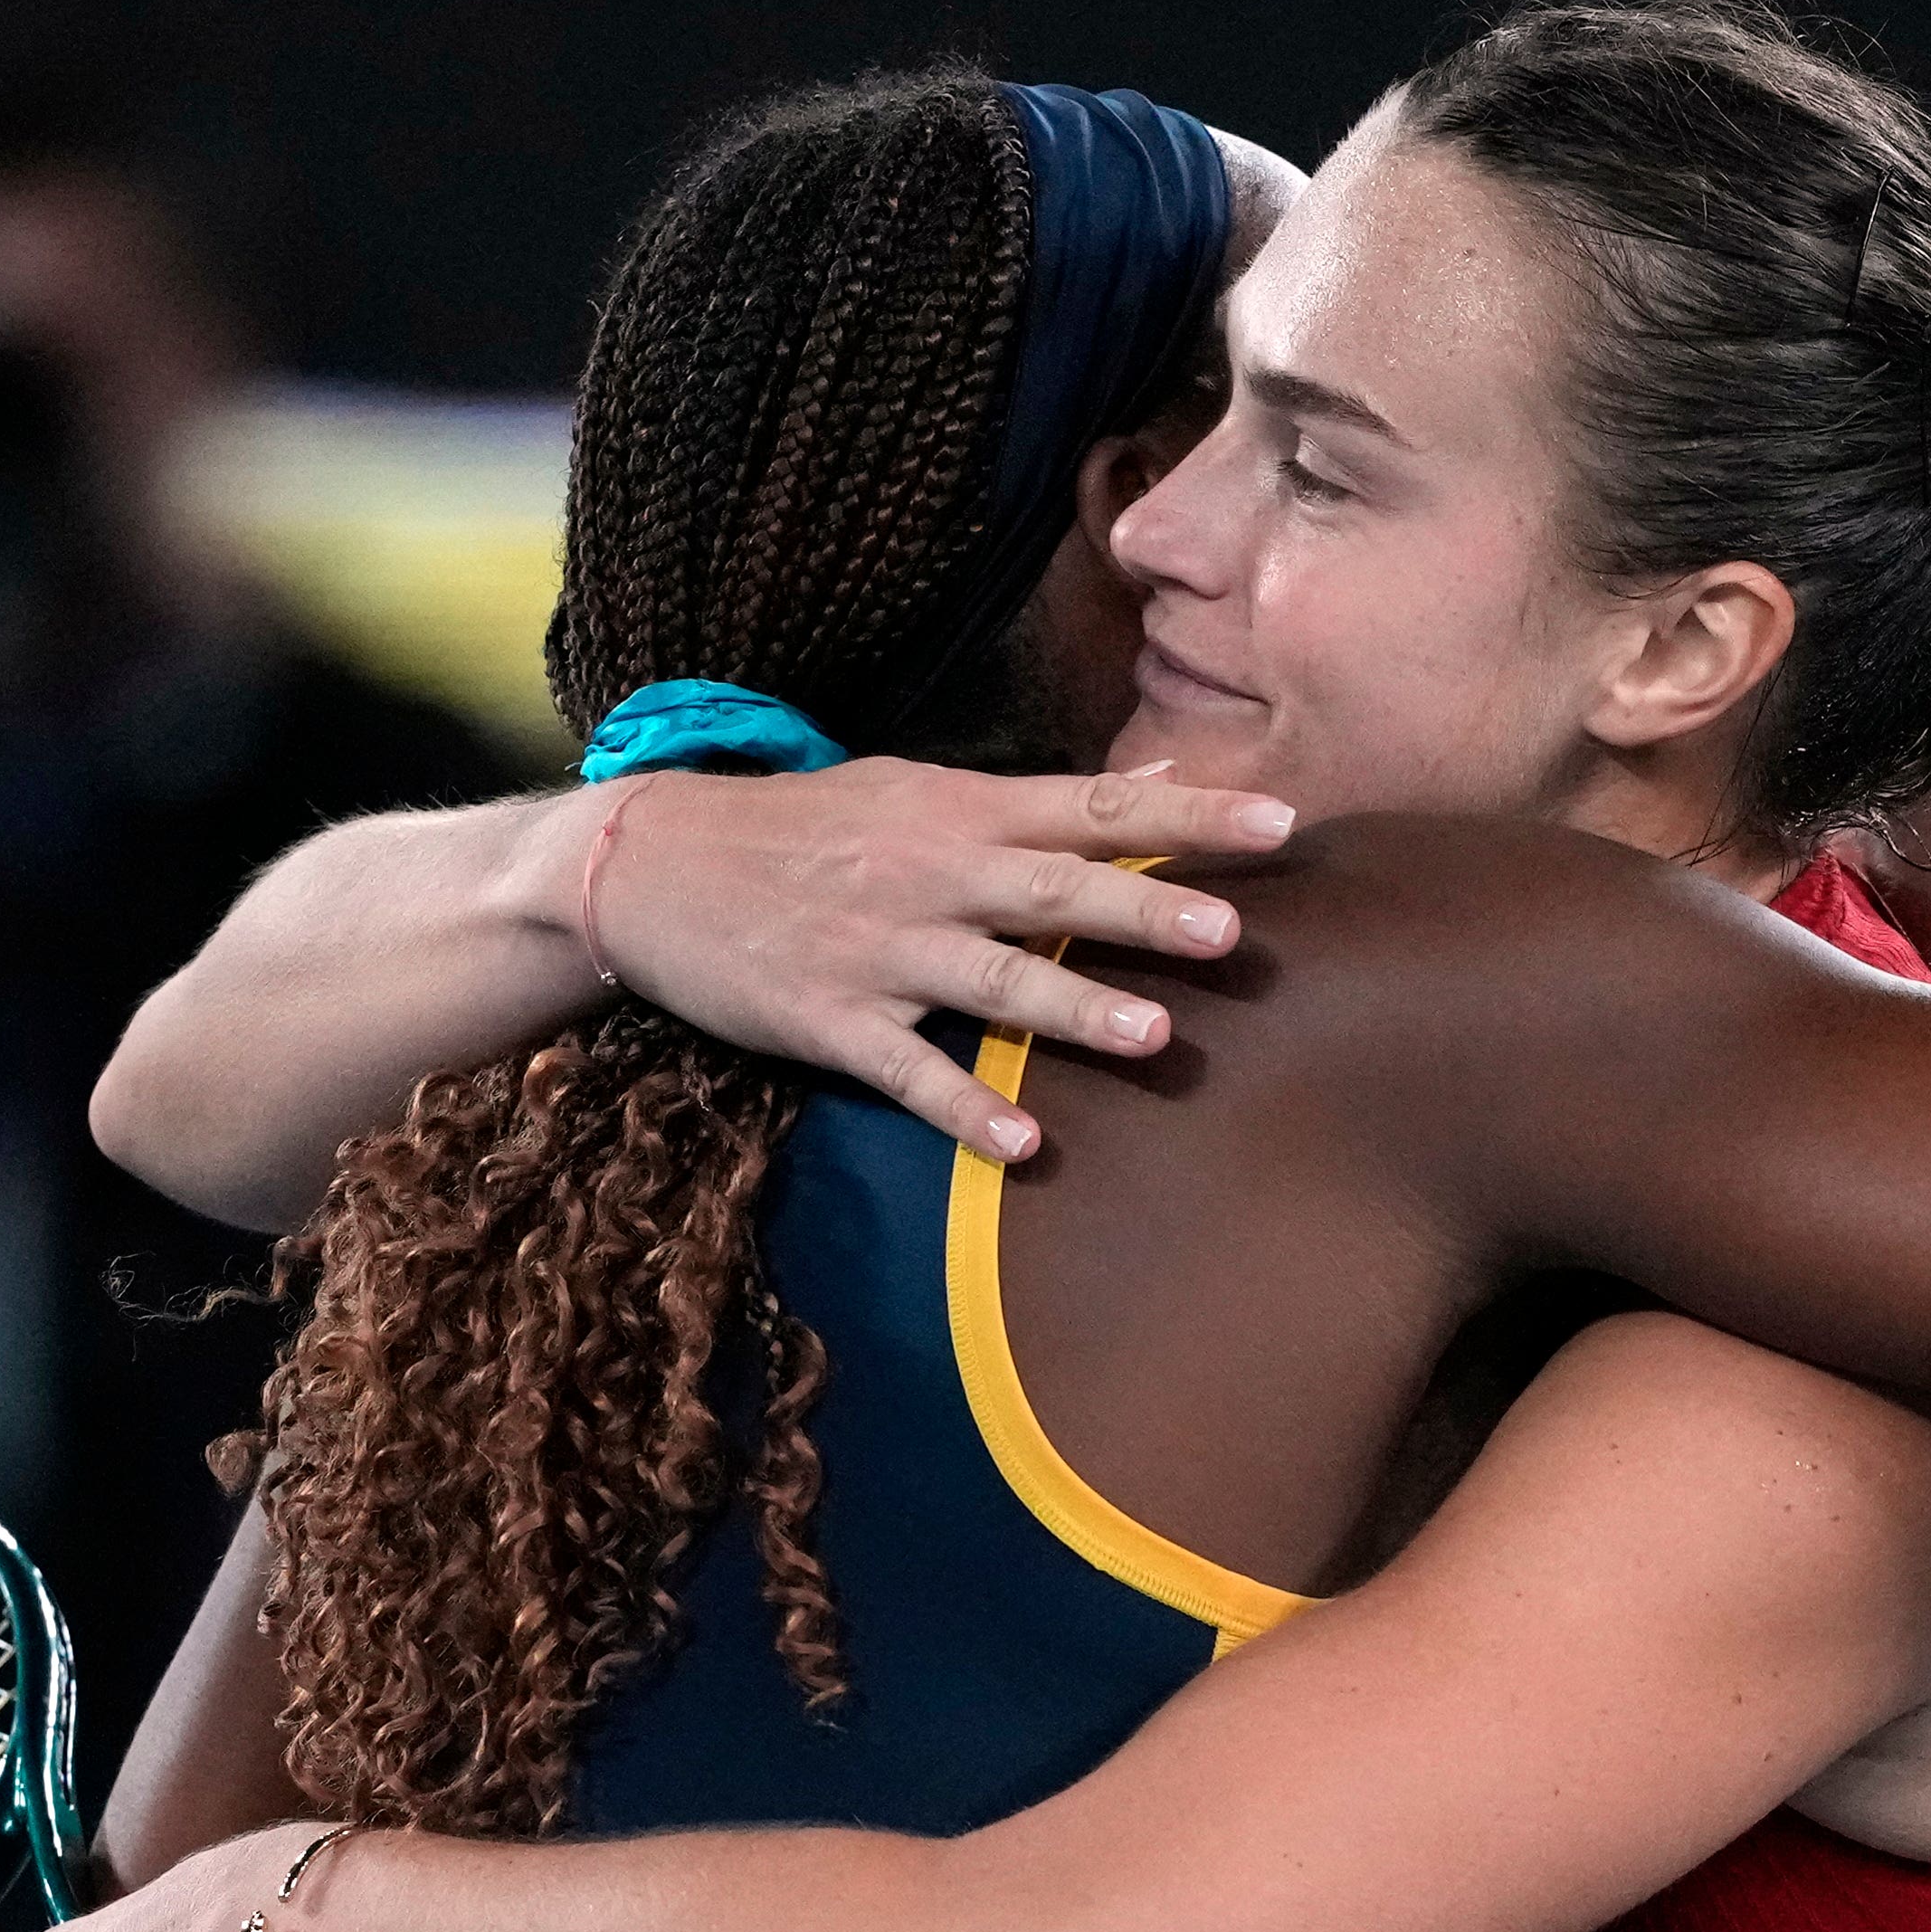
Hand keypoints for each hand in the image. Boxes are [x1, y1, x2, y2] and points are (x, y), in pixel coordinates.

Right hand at [573, 759, 1296, 1159]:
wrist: (650, 862)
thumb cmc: (801, 827)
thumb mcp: (912, 790)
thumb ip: (1029, 804)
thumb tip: (1155, 787)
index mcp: (960, 812)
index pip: (1096, 807)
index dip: (1189, 818)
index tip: (1281, 825)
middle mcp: (931, 874)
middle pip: (1056, 888)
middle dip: (1145, 910)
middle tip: (1233, 934)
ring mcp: (881, 949)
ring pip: (992, 979)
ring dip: (1072, 1007)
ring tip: (1153, 1036)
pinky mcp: (829, 1017)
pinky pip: (907, 1069)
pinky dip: (963, 1106)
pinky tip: (1021, 1144)